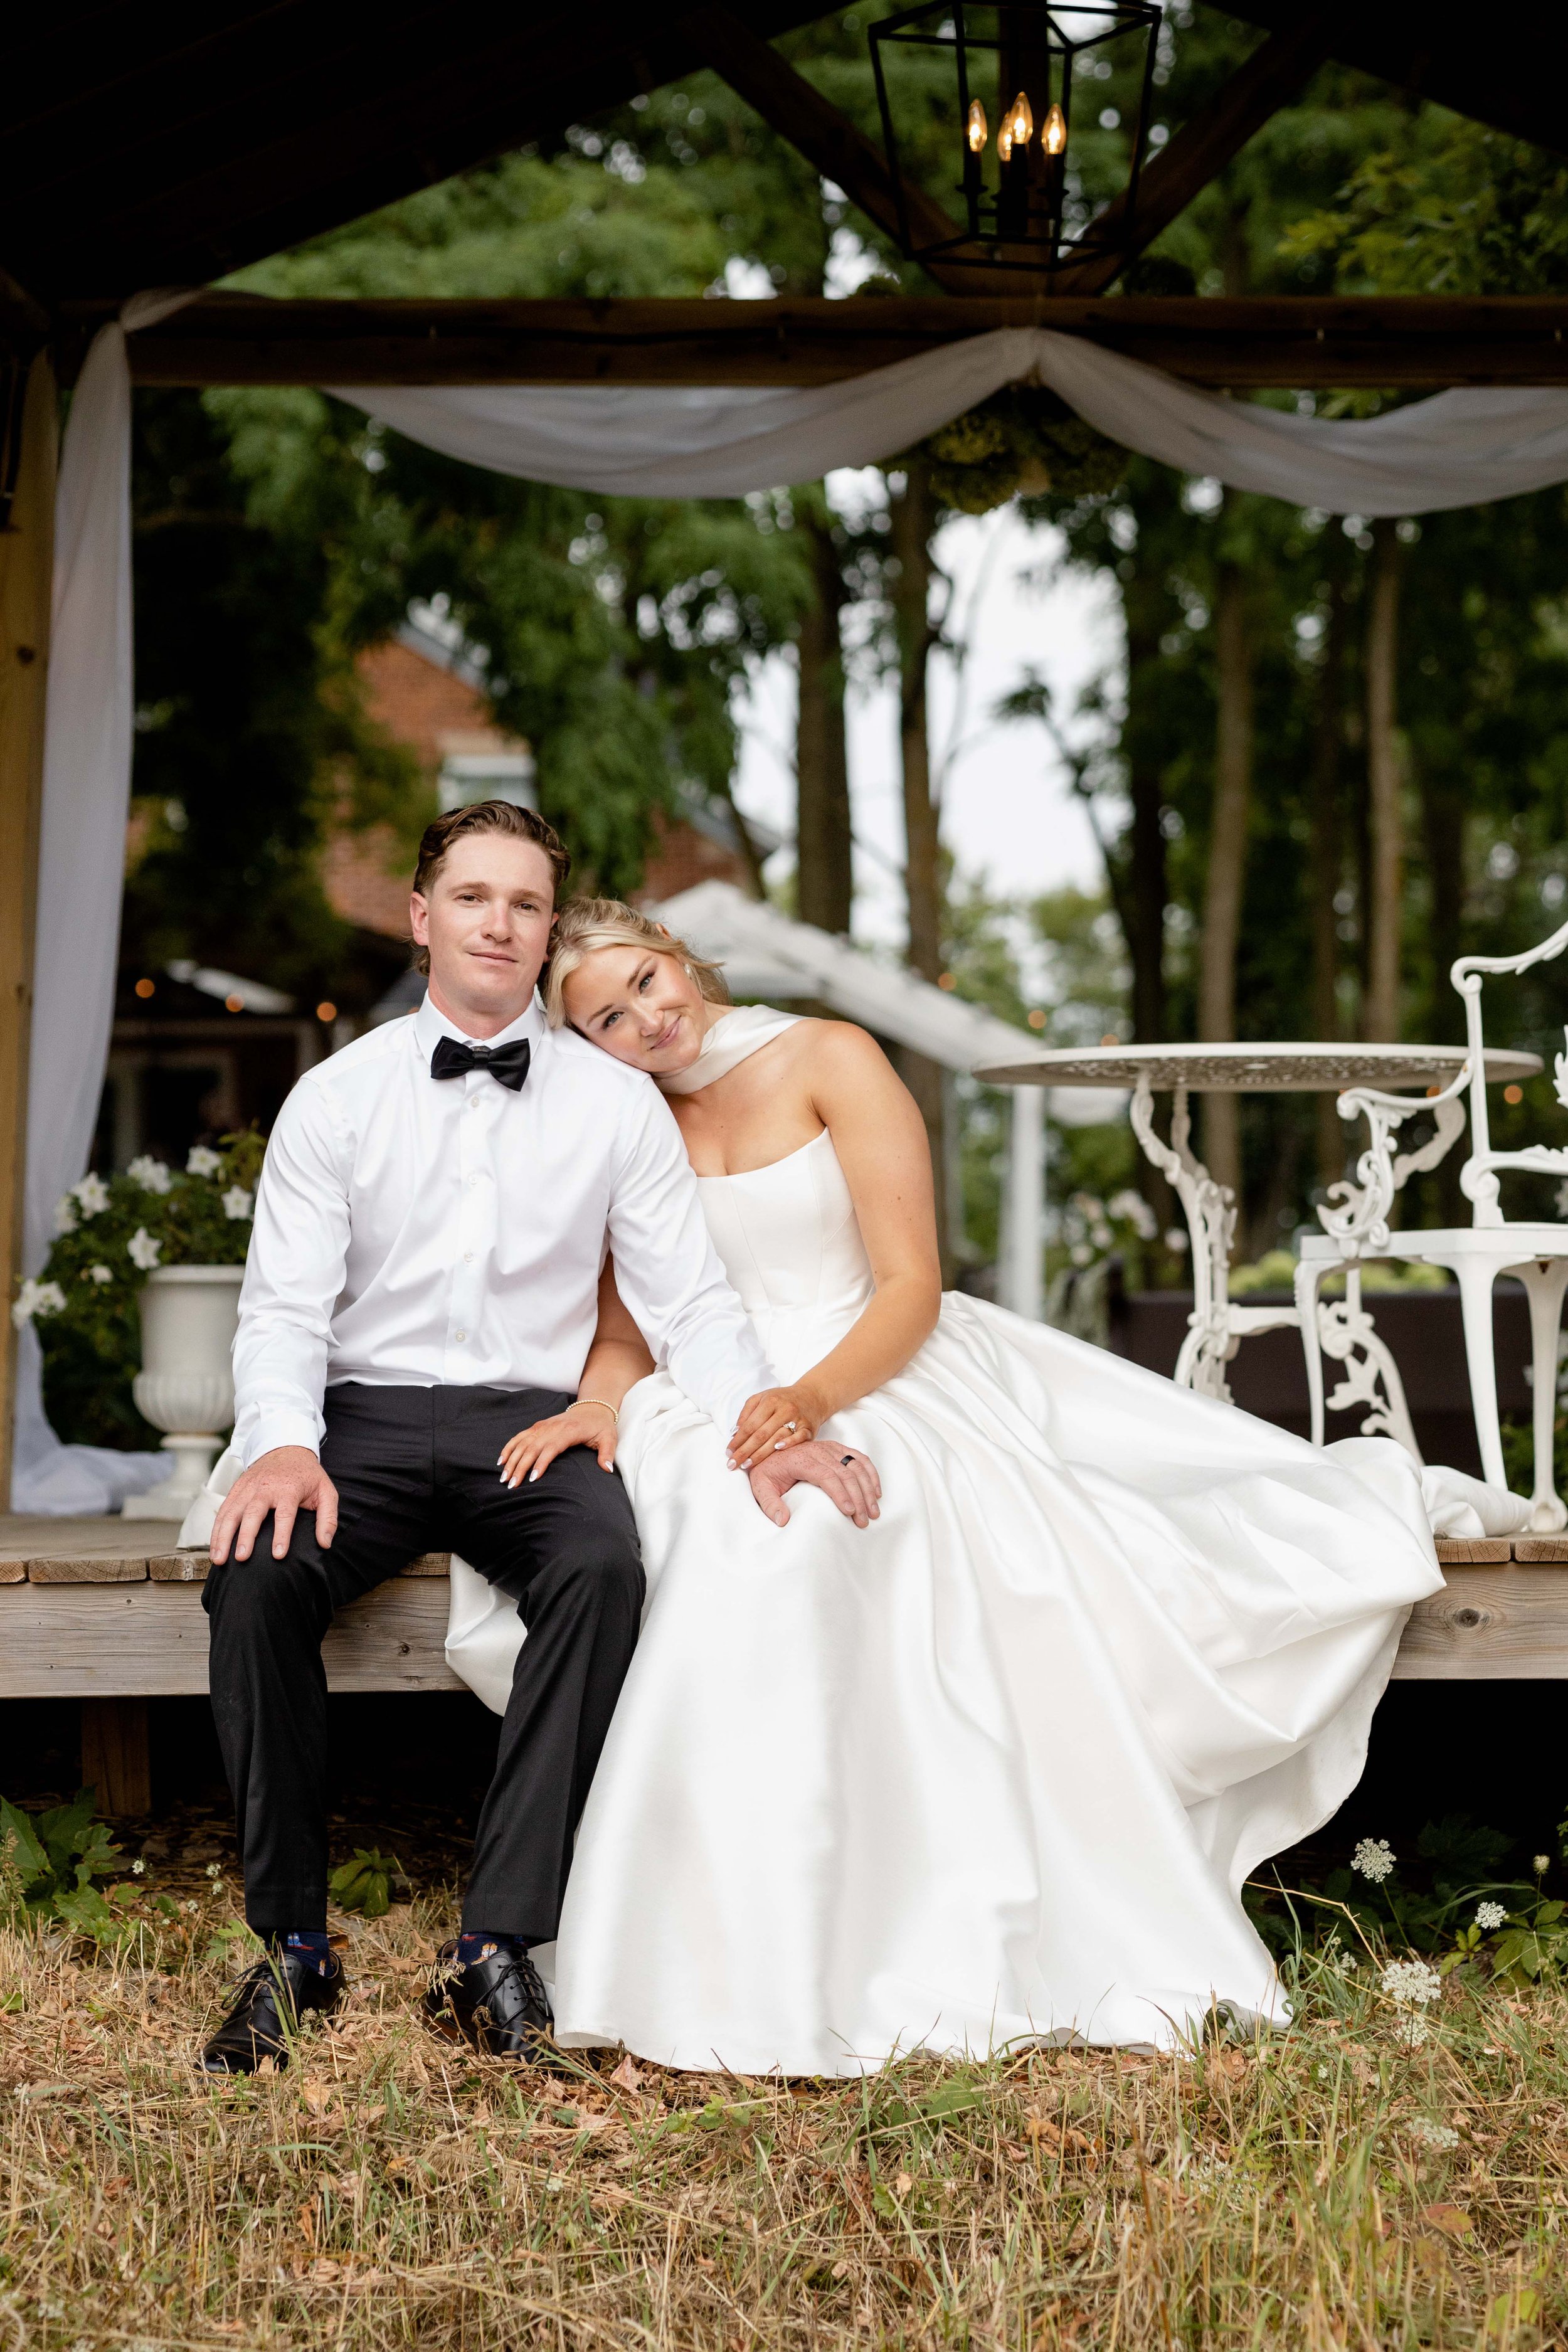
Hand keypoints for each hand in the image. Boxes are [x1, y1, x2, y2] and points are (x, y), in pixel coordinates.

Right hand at [210, 1445, 339, 1564]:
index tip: (277, 1554)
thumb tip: (325, 1543)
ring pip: (232, 1512)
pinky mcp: (236, 1489)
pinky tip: (214, 1547)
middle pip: (253, 1512)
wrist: (287, 1448)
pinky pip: (224, 1510)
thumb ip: (328, 1517)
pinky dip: (216, 1529)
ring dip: (223, 1536)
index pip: (285, 1514)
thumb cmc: (307, 1475)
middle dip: (246, 1536)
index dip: (281, 1534)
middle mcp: (265, 1487)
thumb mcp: (326, 1491)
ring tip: (219, 1558)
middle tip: (241, 1557)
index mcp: (289, 1488)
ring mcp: (248, 1487)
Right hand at [498, 1400, 617, 1486]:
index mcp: (568, 1431)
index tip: (532, 1479)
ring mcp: (543, 1426)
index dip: (541, 1463)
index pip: (551, 1448)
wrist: (593, 1407)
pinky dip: (510, 1447)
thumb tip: (607, 1469)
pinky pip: (520, 1436)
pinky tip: (501, 1460)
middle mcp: (552, 1427)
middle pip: (532, 1447)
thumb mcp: (609, 1438)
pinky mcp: (538, 1426)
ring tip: (503, 1477)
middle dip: (520, 1466)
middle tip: (512, 1484)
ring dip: (511, 1459)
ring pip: (523, 1442)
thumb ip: (608, 1454)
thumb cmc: (600, 1426)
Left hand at [728, 1384, 821, 1471]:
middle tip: (733, 1463)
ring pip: (776, 1438)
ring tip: (747, 1464)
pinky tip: (776, 1450)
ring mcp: (797, 1419)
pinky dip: (788, 1444)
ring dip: (760, 1454)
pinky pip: (798, 1438)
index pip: (750, 1424)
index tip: (728, 1452)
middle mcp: (784, 1409)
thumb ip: (747, 1413)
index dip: (738, 1440)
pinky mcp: (809, 1428)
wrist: (812, 1396)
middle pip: (760, 1434)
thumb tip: (735, 1433)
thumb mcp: (762, 1398)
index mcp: (770, 1401)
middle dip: (744, 1451)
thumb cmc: (783, 1399)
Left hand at [746, 1440, 881, 1528]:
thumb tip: (783, 1520)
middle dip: (858, 1497)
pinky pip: (859, 1458)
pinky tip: (876, 1491)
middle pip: (845, 1473)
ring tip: (873, 1511)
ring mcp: (830, 1448)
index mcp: (801, 1459)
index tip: (849, 1512)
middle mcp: (818, 1450)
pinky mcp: (837, 1449)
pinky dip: (871, 1474)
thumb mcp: (760, 1488)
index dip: (840, 1493)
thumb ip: (770, 1505)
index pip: (826, 1475)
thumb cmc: (767, 1471)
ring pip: (856, 1466)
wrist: (768, 1450)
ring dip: (868, 1488)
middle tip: (863, 1520)